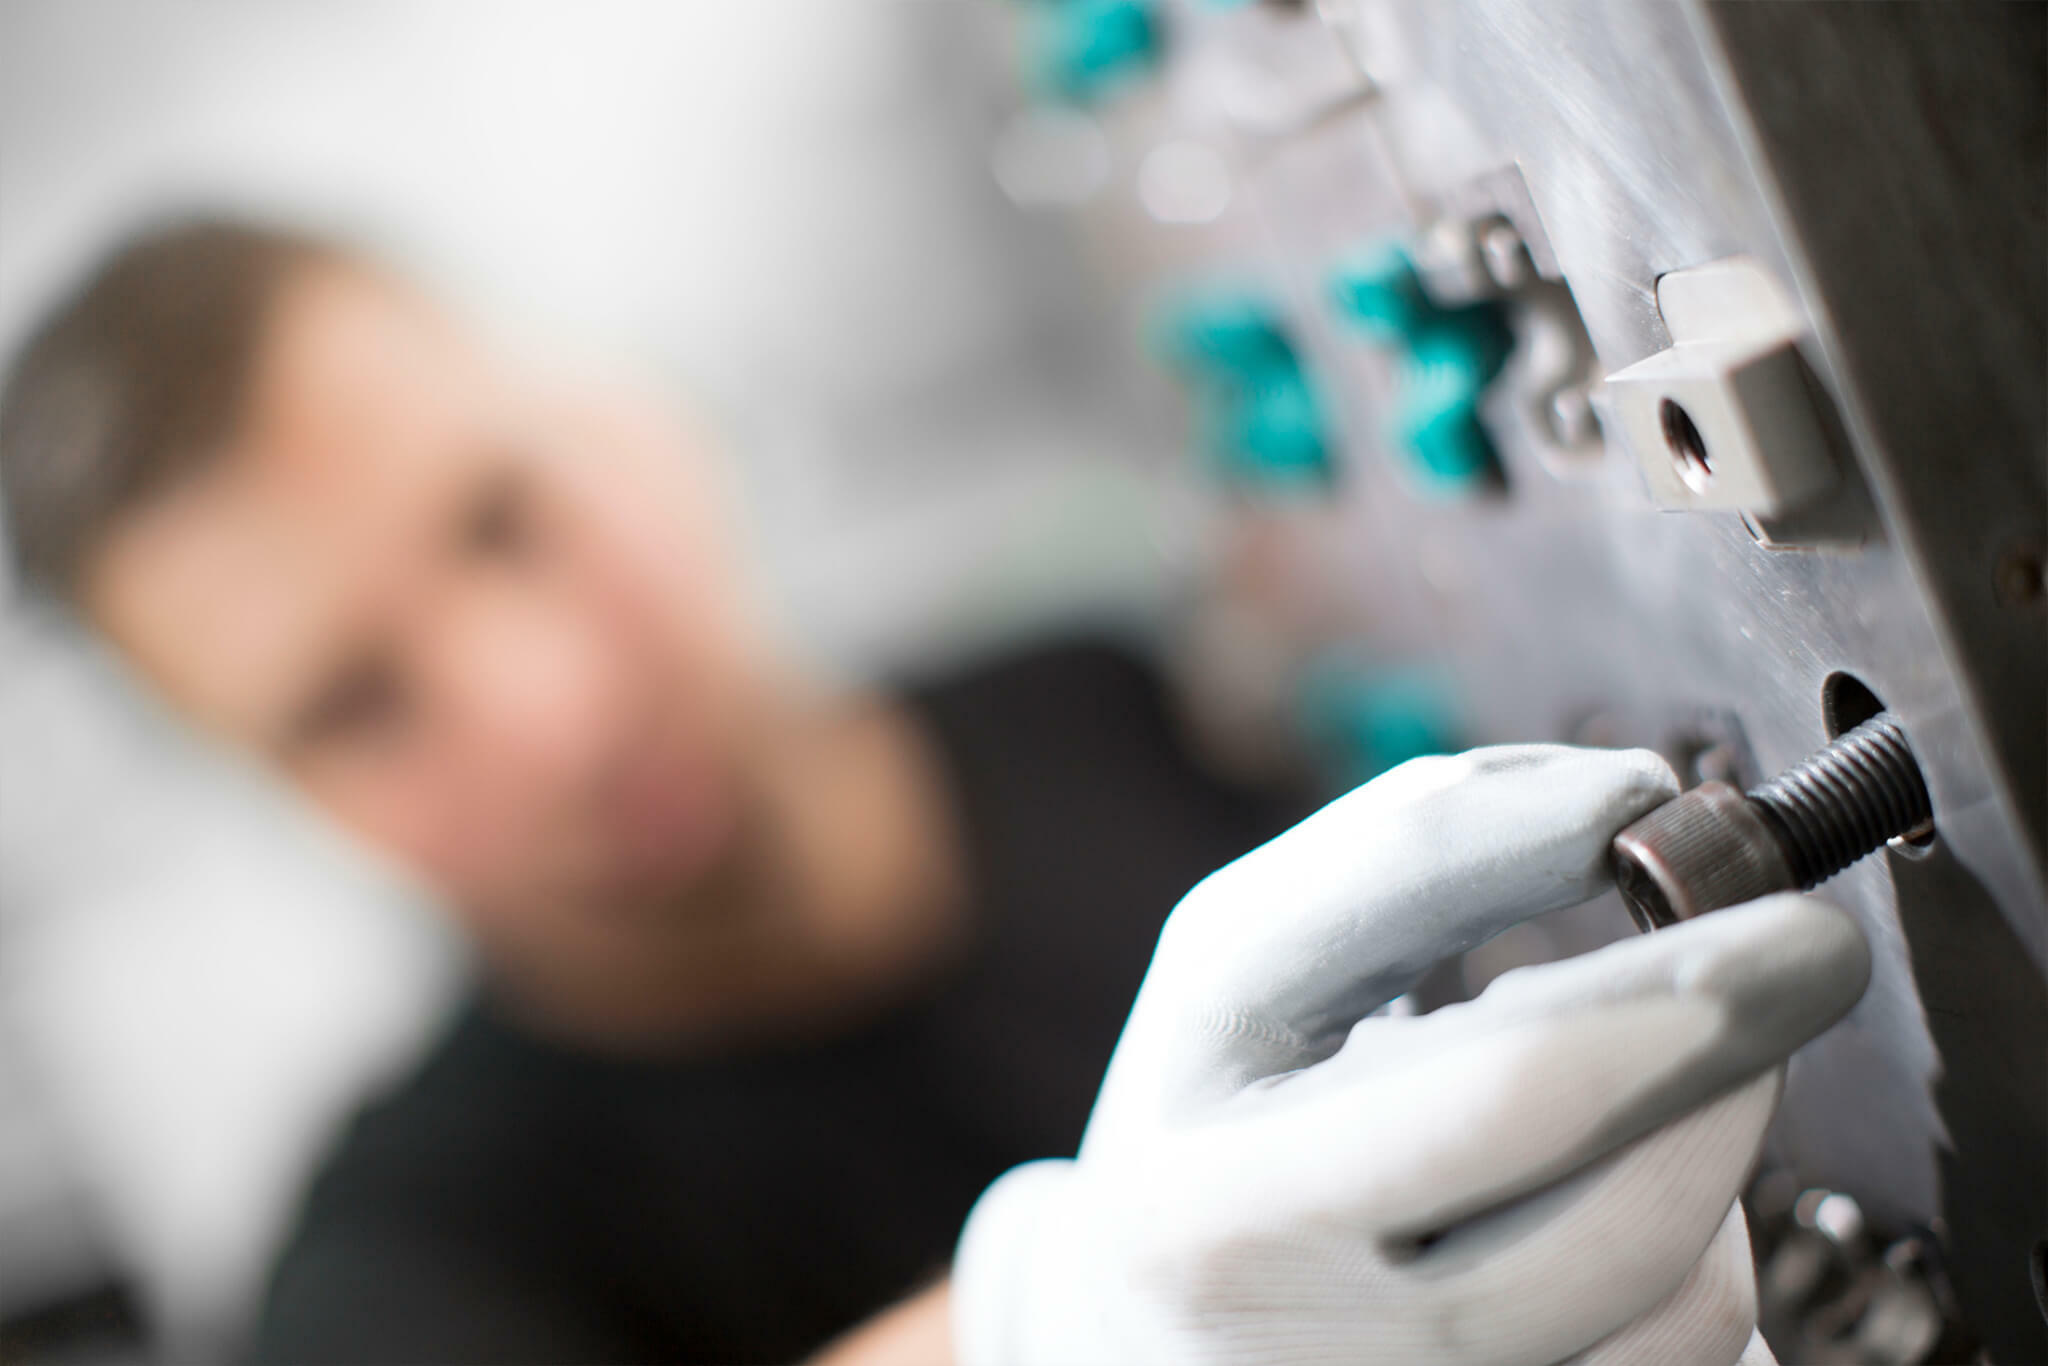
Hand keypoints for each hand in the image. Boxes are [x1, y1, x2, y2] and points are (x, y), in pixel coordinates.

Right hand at [951, 745, 1869, 1364]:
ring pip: (1684, 1285)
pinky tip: (1615, 1194)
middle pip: (1627, 1201)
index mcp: (1223, 1200)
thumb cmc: (1213, 1121)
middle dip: (1736, 1030)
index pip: (1505, 1083)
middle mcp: (1321, 1352)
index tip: (1713, 848)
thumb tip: (1628, 801)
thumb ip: (1403, 853)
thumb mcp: (1236, 964)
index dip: (1669, 966)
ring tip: (1642, 1083)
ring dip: (1710, 1143)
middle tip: (1804, 947)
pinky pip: (1697, 1353)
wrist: (1154, 1339)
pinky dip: (1696, 1246)